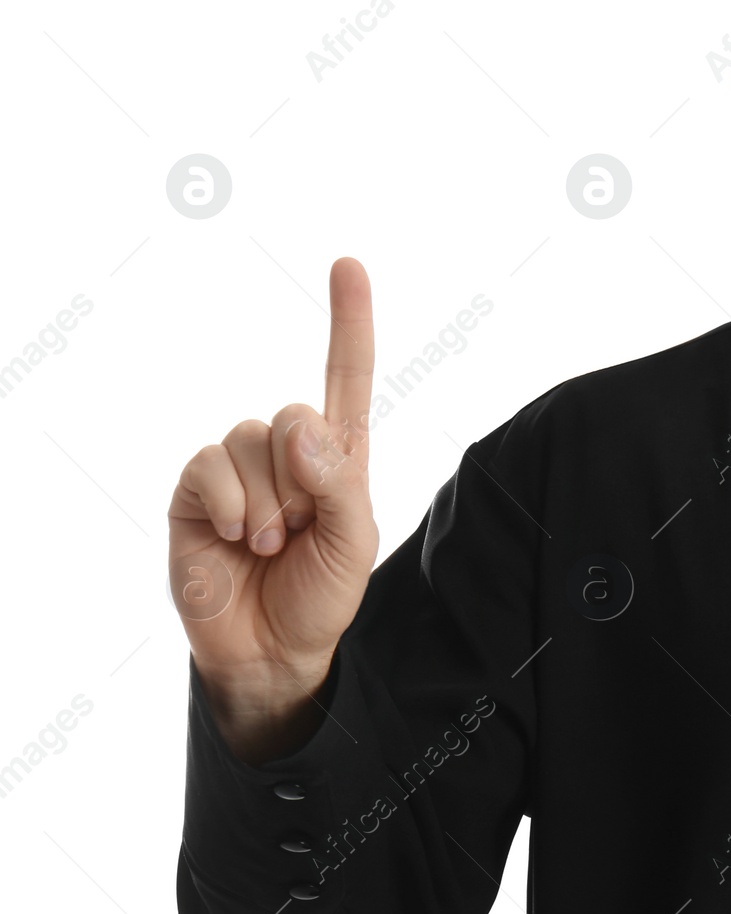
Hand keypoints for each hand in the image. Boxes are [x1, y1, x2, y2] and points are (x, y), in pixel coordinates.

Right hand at [168, 257, 380, 736]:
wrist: (270, 649)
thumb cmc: (321, 592)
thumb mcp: (354, 541)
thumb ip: (340, 483)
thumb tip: (300, 429)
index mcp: (338, 454)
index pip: (346, 377)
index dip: (349, 321)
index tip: (349, 264)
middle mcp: (286, 451)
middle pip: (295, 415)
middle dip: (304, 482)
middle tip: (299, 531)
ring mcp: (237, 469)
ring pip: (252, 440)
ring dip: (266, 503)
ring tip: (268, 544)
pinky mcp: (193, 490)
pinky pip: (208, 466)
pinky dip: (227, 504)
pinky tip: (232, 537)